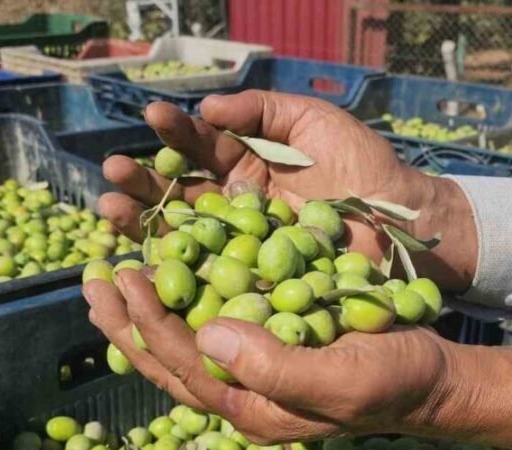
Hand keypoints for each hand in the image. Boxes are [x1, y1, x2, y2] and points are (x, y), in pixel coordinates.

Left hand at [84, 268, 471, 442]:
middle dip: (125, 321)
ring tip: (111, 276)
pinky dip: (185, 301)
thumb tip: (208, 335)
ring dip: (144, 312)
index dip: (148, 320)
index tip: (122, 273)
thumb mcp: (340, 378)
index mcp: (251, 407)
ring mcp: (254, 373)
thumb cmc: (392, 380)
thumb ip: (274, 367)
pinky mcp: (269, 348)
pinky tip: (169, 275)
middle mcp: (242, 394)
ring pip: (183, 345)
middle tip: (92, 277)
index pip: (184, 364)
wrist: (430, 378)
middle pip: (167, 360)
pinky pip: (212, 328)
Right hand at [97, 90, 477, 290]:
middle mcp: (235, 205)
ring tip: (108, 209)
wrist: (402, 222)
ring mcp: (240, 245)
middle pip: (178, 192)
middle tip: (112, 171)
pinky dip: (170, 269)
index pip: (200, 148)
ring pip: (181, 233)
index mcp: (248, 163)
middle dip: (143, 181)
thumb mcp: (313, 123)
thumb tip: (208, 106)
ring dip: (143, 222)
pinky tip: (138, 260)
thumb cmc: (364, 167)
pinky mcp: (250, 281)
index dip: (176, 133)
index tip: (153, 116)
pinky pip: (205, 274)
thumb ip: (263, 109)